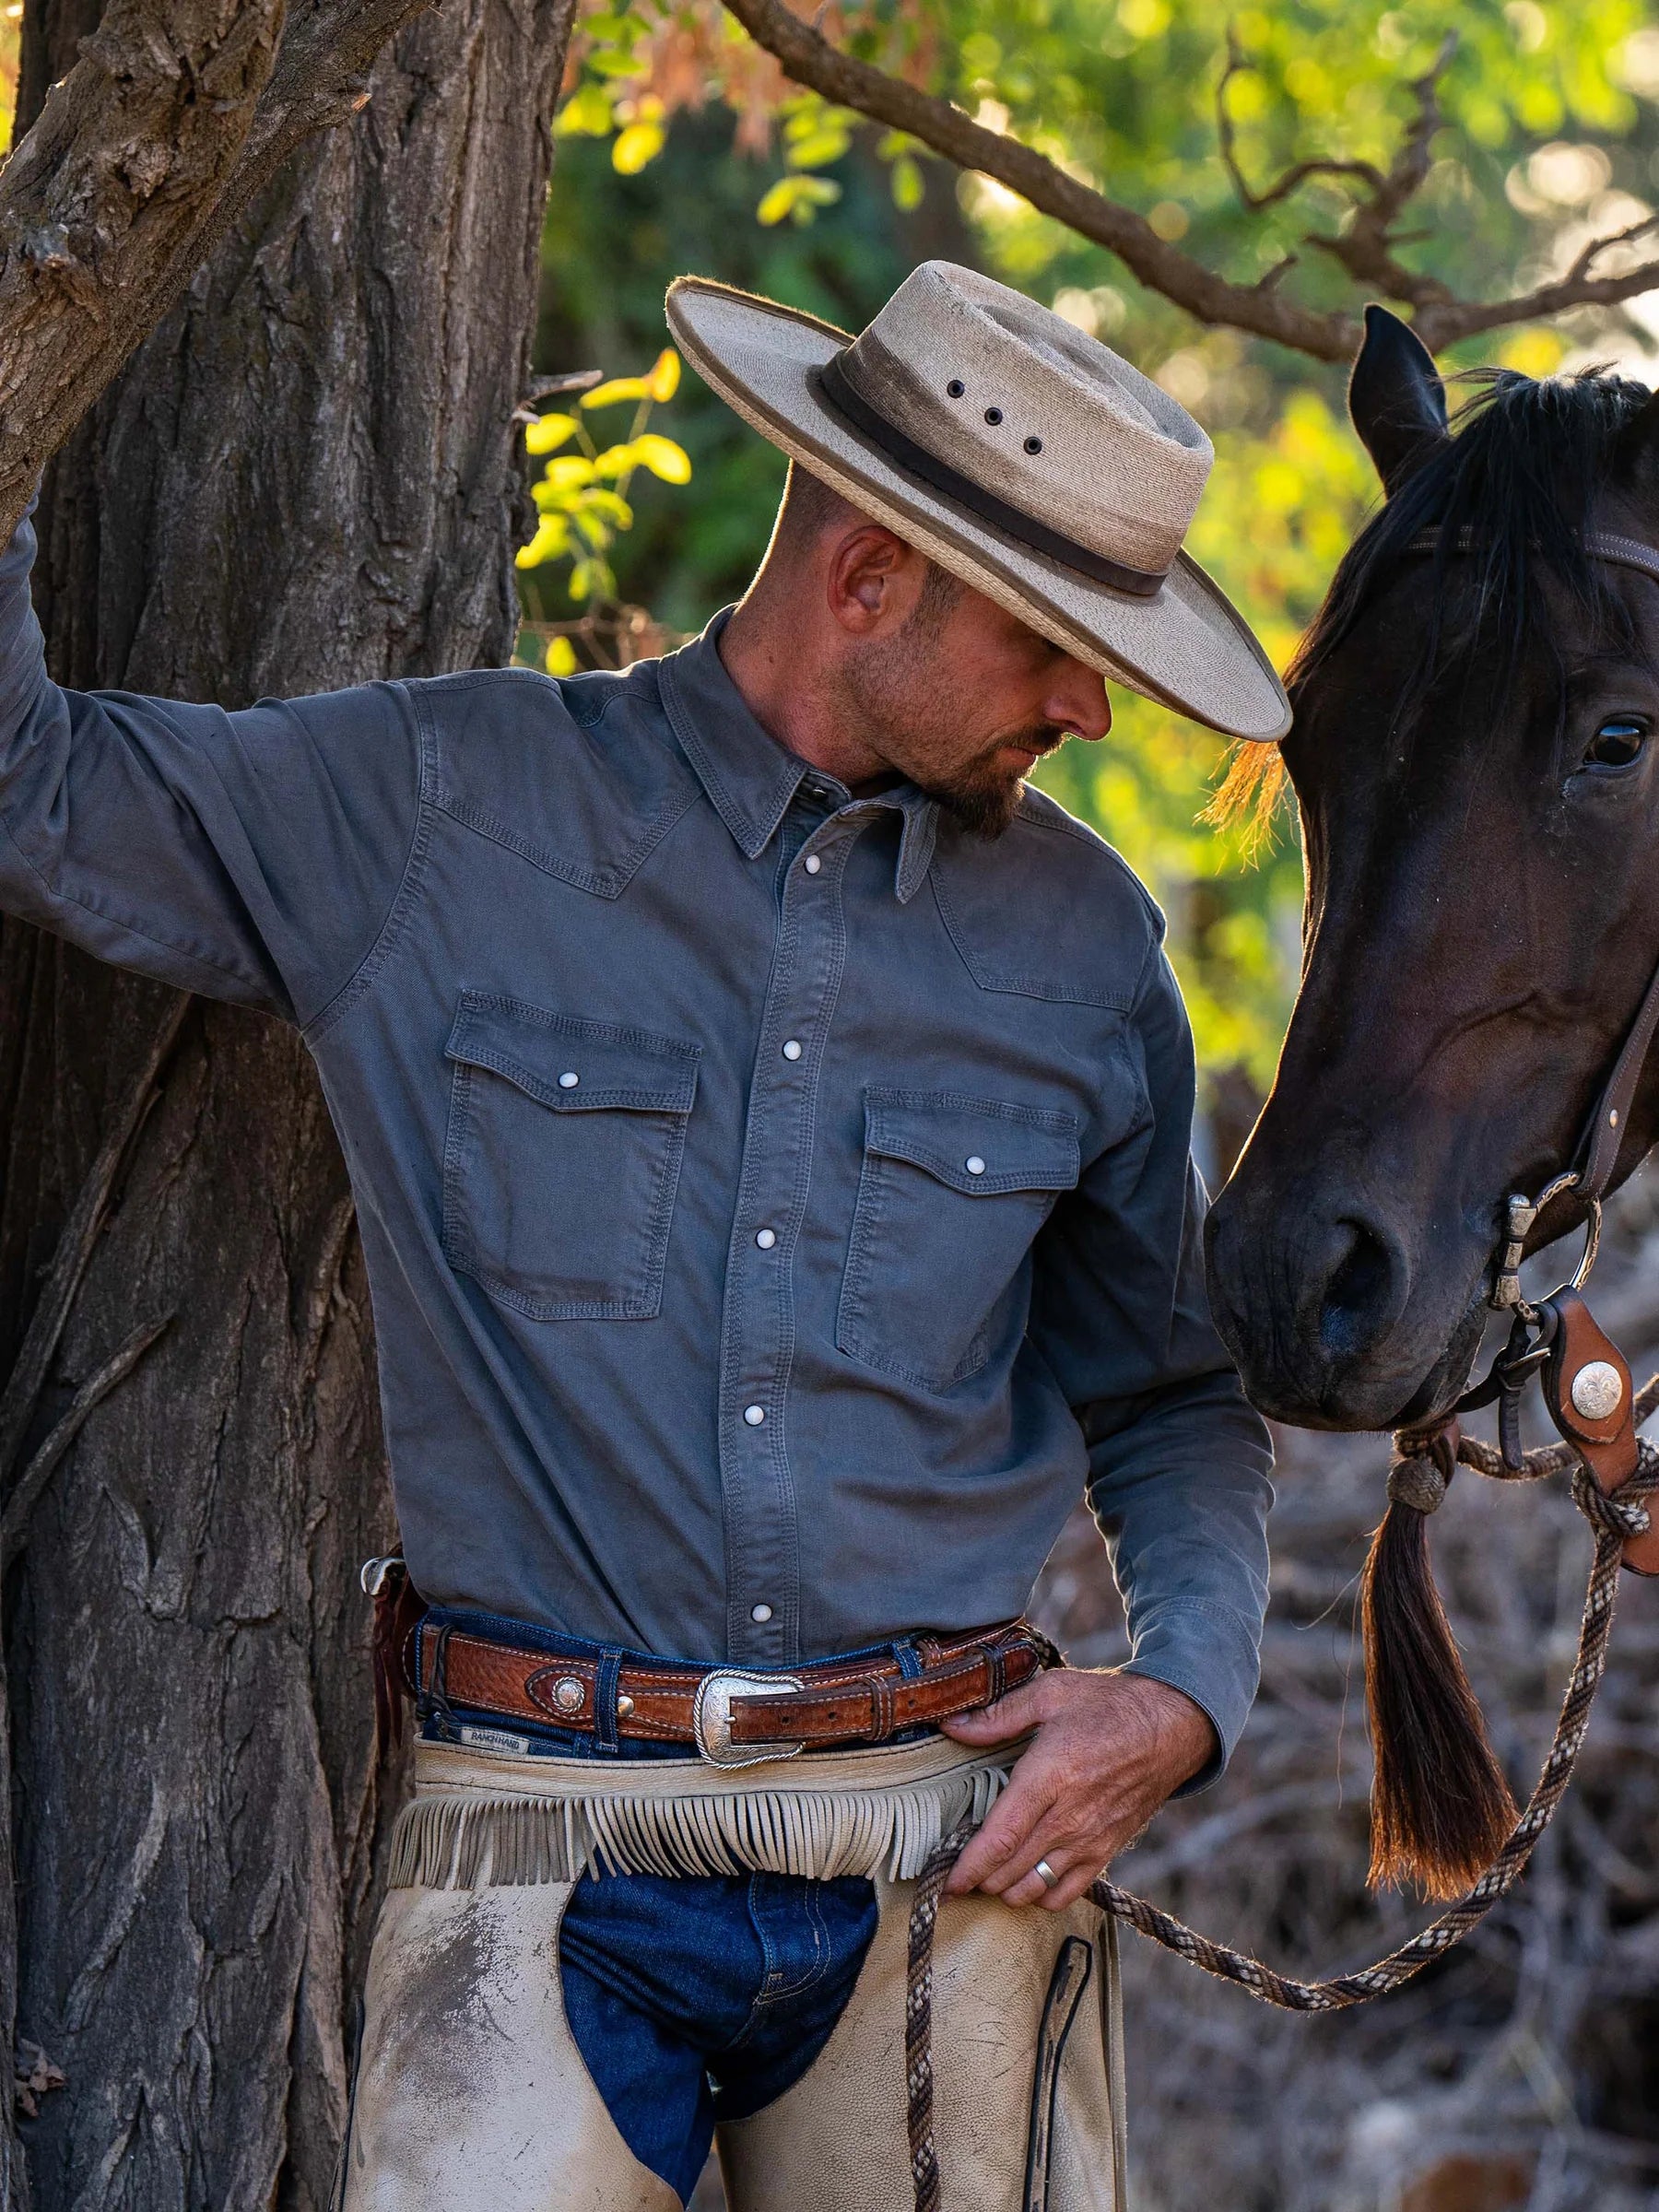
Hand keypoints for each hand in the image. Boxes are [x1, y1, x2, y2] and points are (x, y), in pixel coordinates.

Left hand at [940, 1669, 1215, 1910]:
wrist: (1171, 1727)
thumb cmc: (1108, 1705)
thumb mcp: (1051, 1693)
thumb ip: (998, 1715)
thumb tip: (952, 1725)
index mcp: (1050, 1775)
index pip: (1000, 1837)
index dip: (968, 1866)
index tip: (946, 1880)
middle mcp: (1070, 1816)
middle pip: (1011, 1869)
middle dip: (978, 1879)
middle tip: (956, 1874)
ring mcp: (1090, 1839)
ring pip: (1035, 1887)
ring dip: (1005, 1889)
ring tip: (987, 1877)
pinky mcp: (1107, 1850)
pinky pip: (1067, 1892)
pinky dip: (1041, 1896)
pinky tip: (1026, 1881)